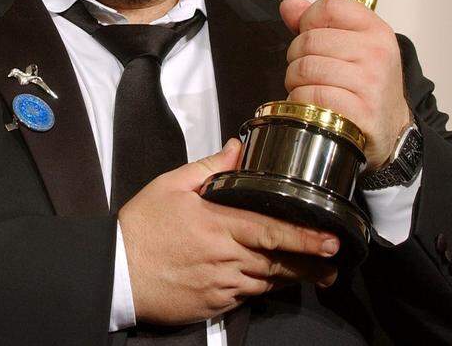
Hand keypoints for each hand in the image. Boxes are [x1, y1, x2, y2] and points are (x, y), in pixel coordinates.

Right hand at [118, 139, 339, 325]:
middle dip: (310, 262)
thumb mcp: (171, 185)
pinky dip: (263, 288)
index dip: (304, 236)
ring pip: (267, 282)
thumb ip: (210, 166)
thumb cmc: (142, 226)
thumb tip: (238, 147)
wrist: (116, 271)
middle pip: (278, 261)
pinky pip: (247, 296)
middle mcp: (225, 257)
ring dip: (292, 277)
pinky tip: (272, 282)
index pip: (271, 230)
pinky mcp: (214, 304)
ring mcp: (221, 284)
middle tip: (335, 262)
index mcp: (217, 224)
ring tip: (316, 274)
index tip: (329, 239)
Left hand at [279, 0, 410, 169]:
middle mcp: (376, 53)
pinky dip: (301, 102)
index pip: (329, 6)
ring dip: (295, 82)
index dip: (308, 19)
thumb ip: (318, 23)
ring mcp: (370, 82)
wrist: (391, 126)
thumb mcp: (352, 46)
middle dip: (296, 57)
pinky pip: (311, 96)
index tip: (310, 34)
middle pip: (309, 40)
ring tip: (308, 88)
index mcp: (375, 30)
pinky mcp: (360, 112)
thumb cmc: (367, 83)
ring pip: (305, 69)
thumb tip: (290, 5)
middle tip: (306, 71)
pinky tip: (312, 105)